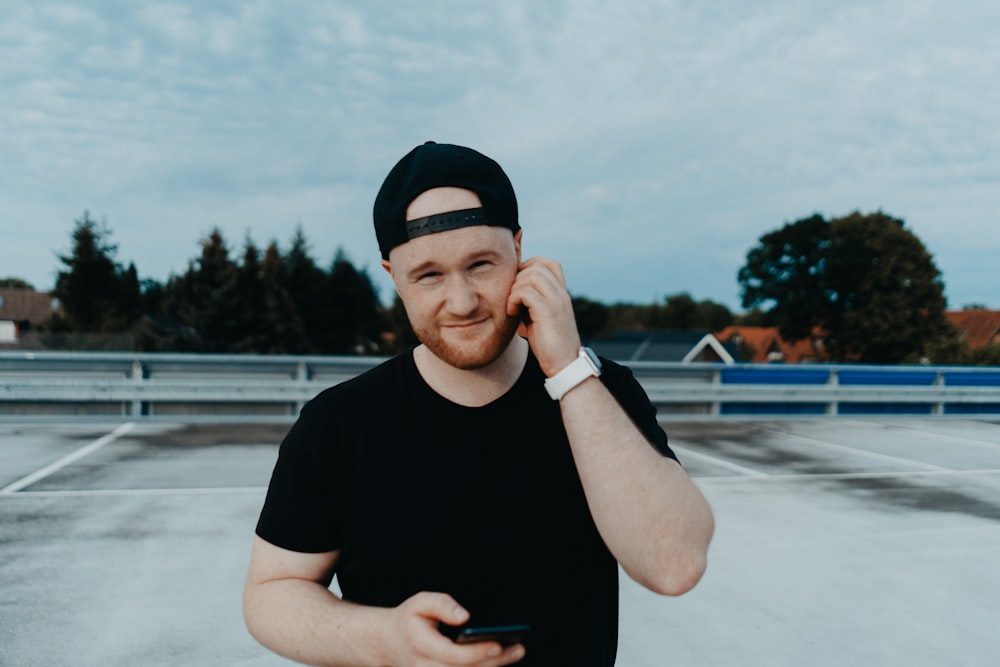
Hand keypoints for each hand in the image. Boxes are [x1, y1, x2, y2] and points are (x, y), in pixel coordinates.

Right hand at [384, 592, 524, 665]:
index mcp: (421, 646)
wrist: (388, 643)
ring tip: (516, 651)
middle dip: (494, 662)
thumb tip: (465, 616)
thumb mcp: (419, 602)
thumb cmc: (409, 620)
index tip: (498, 644)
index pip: (453, 656)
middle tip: (518, 648)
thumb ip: (441, 604)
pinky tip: (500, 662)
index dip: (477, 652)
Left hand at [506, 257, 581, 376]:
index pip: (547, 263)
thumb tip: (513, 289)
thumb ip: (532, 301)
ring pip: (530, 275)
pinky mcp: (548, 311)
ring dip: (514, 288)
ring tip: (512, 306)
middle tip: (512, 298)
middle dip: (518, 278)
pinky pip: (525, 292)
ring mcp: (557, 301)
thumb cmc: (549, 344)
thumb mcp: (540, 317)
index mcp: (561, 293)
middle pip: (536, 265)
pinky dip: (513, 300)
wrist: (565, 364)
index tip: (517, 288)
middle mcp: (561, 293)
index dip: (528, 268)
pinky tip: (511, 314)